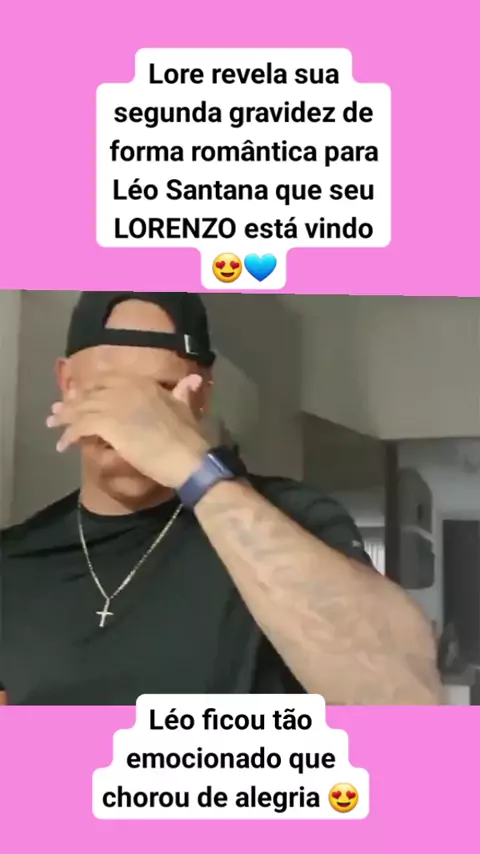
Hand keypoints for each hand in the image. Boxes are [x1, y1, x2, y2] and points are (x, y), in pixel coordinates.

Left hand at [46, 373, 210, 487]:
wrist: (189, 457)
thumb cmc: (190, 437)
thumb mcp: (188, 409)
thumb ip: (184, 393)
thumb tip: (195, 379)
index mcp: (143, 383)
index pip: (108, 380)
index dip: (91, 389)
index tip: (80, 395)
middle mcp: (126, 389)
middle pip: (90, 393)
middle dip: (73, 402)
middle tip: (57, 410)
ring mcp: (115, 405)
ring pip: (82, 408)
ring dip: (65, 418)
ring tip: (52, 425)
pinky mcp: (108, 425)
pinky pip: (81, 426)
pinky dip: (69, 435)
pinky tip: (63, 445)